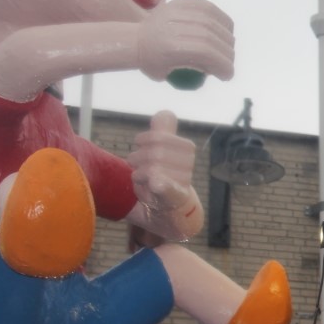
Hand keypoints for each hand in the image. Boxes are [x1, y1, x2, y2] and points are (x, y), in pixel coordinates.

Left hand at [126, 110, 203, 240]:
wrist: (173, 211)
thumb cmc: (165, 177)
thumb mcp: (163, 152)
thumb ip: (163, 131)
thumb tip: (165, 112)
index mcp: (187, 149)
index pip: (159, 136)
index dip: (144, 140)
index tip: (139, 146)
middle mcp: (188, 165)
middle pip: (153, 153)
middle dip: (137, 160)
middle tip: (135, 169)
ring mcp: (181, 183)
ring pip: (149, 170)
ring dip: (137, 177)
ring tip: (141, 183)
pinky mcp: (173, 200)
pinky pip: (167, 188)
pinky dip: (161, 184)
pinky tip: (157, 183)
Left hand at [137, 0, 234, 82]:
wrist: (135, 39)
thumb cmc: (152, 61)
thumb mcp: (169, 74)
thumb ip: (194, 70)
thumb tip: (217, 66)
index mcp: (169, 48)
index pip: (205, 52)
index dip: (222, 63)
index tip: (228, 75)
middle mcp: (174, 26)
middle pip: (211, 37)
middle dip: (226, 53)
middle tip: (228, 62)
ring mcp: (177, 11)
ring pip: (212, 21)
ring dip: (227, 36)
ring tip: (228, 47)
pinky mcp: (180, 2)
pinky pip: (208, 7)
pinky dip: (221, 18)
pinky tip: (225, 29)